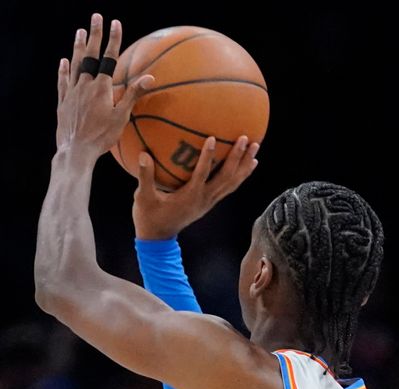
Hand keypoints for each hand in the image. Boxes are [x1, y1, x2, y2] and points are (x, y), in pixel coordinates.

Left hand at [55, 14, 153, 160]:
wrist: (76, 152)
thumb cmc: (101, 137)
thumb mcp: (121, 117)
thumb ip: (133, 95)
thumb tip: (150, 77)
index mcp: (101, 88)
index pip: (109, 58)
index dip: (113, 39)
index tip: (116, 23)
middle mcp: (85, 86)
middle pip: (90, 55)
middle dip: (94, 35)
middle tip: (96, 17)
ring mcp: (72, 93)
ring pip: (75, 65)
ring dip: (78, 47)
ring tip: (80, 32)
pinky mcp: (63, 103)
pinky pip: (63, 82)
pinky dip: (64, 70)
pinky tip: (64, 61)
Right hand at [132, 136, 258, 238]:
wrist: (158, 239)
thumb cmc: (148, 217)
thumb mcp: (143, 198)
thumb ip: (145, 176)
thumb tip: (143, 154)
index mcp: (189, 196)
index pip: (202, 174)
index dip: (208, 157)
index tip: (213, 138)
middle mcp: (204, 199)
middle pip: (226, 177)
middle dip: (238, 158)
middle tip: (247, 139)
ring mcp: (209, 202)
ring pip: (232, 183)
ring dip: (245, 165)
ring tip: (256, 147)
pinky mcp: (210, 203)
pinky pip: (230, 187)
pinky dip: (241, 175)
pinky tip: (249, 163)